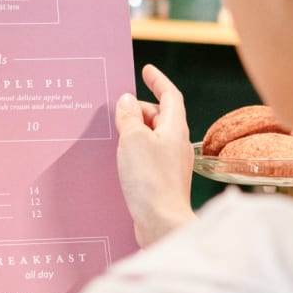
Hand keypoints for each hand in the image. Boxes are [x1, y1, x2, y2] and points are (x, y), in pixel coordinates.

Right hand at [115, 64, 195, 245]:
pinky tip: (121, 159)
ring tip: (115, 134)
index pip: (170, 95)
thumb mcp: (133, 139)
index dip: (158, 81)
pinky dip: (135, 151)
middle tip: (118, 110)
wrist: (162, 222)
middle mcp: (177, 144)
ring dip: (135, 132)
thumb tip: (127, 100)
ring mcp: (171, 164)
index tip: (146, 70)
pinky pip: (148, 157)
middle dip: (140, 109)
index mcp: (175, 128)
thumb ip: (129, 117)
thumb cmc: (150, 180)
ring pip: (152, 138)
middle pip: (160, 116)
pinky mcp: (162, 181)